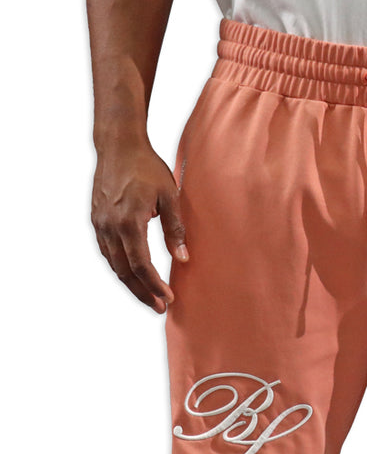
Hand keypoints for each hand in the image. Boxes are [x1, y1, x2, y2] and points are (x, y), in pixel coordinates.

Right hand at [91, 138, 188, 313]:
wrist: (118, 145)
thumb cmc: (147, 167)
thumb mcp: (169, 196)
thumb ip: (175, 229)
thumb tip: (183, 259)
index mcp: (129, 221)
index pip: (141, 265)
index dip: (154, 285)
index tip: (168, 298)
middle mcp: (110, 226)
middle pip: (124, 271)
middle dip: (142, 292)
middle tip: (160, 308)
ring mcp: (100, 224)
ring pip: (114, 264)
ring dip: (131, 284)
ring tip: (149, 297)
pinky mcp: (96, 220)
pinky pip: (108, 252)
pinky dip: (120, 268)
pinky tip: (133, 275)